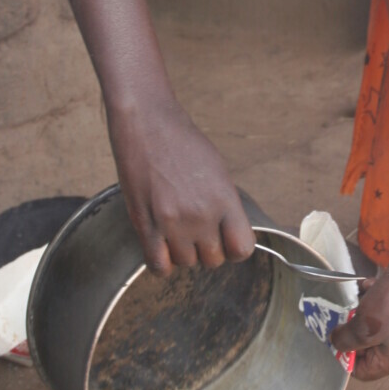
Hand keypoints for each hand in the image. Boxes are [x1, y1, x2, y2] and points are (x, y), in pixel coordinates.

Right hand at [107, 96, 254, 274]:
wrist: (147, 124)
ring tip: (175, 228)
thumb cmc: (183, 143)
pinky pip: (159, 265)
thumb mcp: (218, 170)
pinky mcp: (146, 225)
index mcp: (225, 199)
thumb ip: (225, 205)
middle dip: (206, 249)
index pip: (243, 249)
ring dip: (182, 252)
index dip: (235, 248)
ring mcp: (173, 222)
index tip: (226, 240)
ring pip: (186, 263)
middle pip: (213, 260)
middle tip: (195, 229)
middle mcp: (202, 215)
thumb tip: (229, 233)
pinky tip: (160, 244)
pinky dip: (161, 261)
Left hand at [331, 259, 388, 381]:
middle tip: (344, 313)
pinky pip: (376, 307)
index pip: (360, 370)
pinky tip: (371, 286)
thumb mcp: (362, 328)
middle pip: (362, 345)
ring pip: (367, 323)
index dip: (344, 355)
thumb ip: (344, 340)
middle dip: (351, 328)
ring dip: (359, 309)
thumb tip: (336, 342)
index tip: (336, 335)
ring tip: (361, 297)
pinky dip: (370, 296)